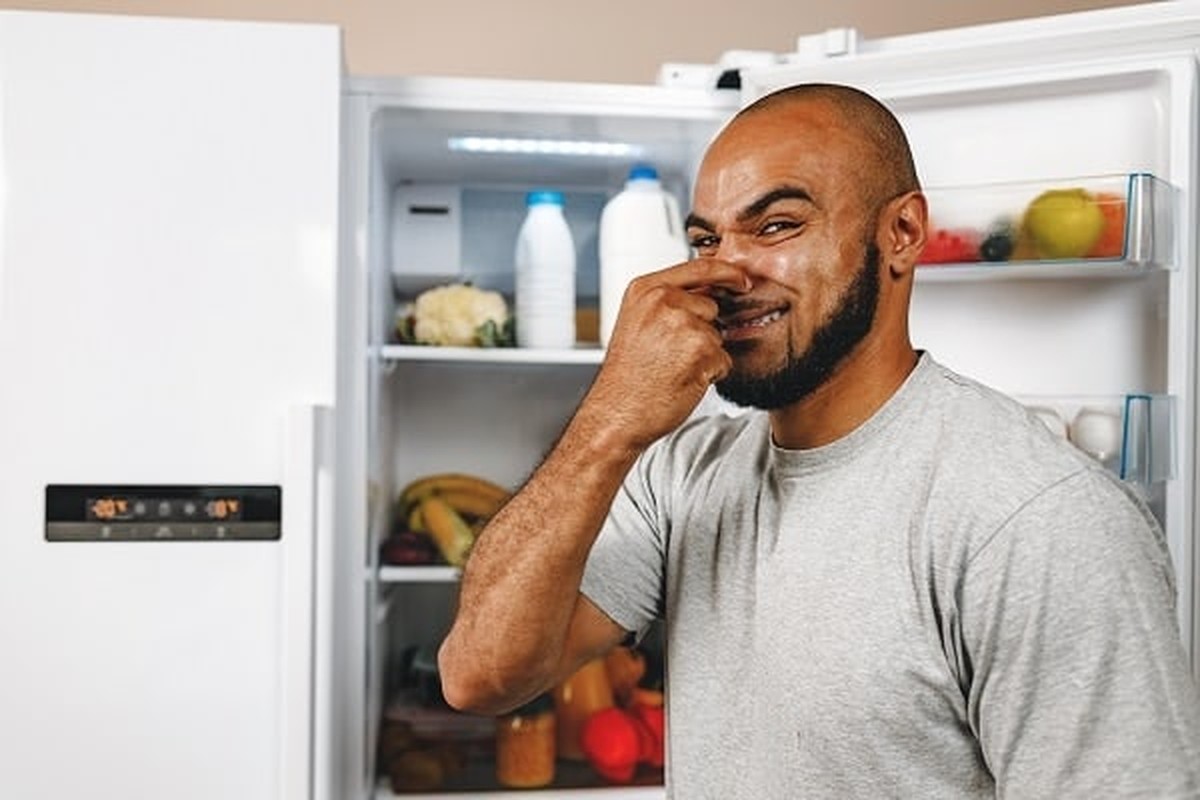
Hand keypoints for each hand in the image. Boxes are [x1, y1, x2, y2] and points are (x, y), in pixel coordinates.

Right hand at [581, 259, 749, 451]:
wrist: (617, 414)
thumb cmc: (627, 376)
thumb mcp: (637, 323)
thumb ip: (667, 303)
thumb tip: (709, 292)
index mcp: (645, 289)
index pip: (699, 267)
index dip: (727, 273)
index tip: (742, 280)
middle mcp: (663, 301)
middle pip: (711, 305)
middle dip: (702, 329)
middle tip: (670, 355)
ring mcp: (683, 324)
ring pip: (717, 334)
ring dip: (705, 354)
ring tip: (672, 368)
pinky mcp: (702, 351)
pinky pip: (723, 359)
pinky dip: (710, 373)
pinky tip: (682, 380)